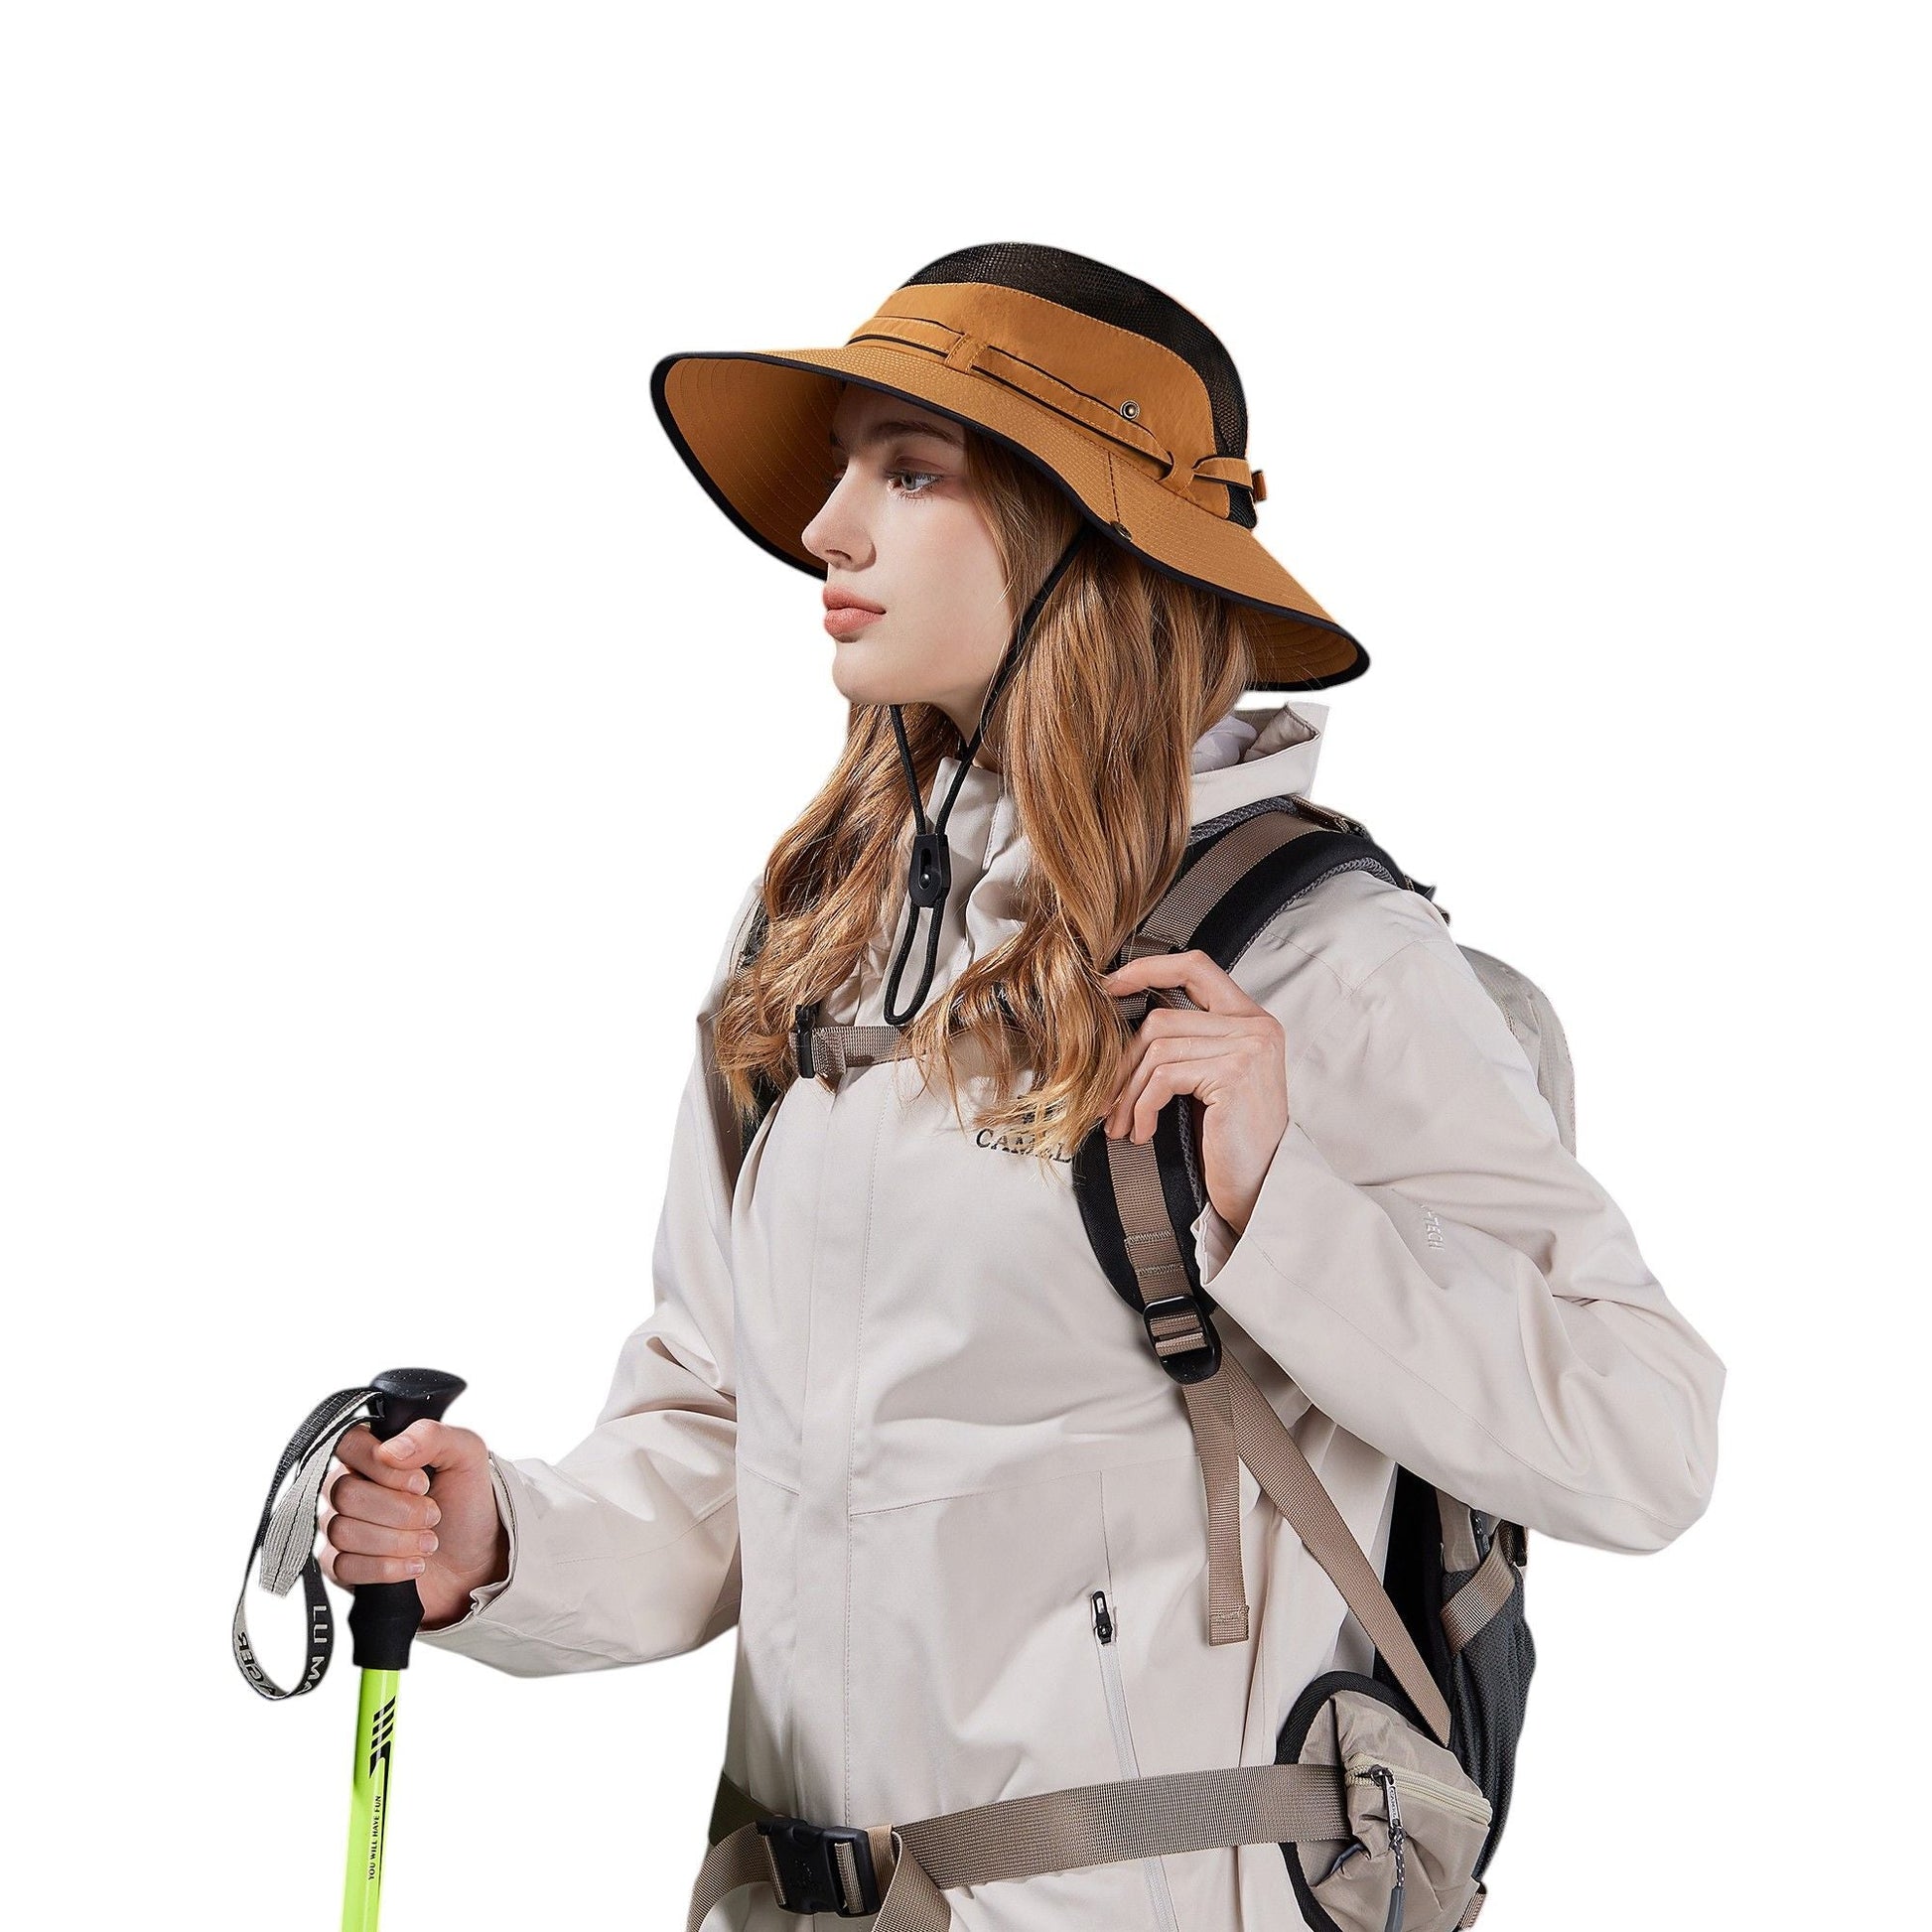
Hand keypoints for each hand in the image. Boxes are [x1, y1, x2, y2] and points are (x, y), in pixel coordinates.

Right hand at [318, 1418, 508, 1631]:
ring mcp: (343, 1527)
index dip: (383, 1468)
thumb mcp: (466, 1456)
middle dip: (399, 1510)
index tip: (421, 1483)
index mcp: (376, 1454)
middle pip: (345, 1493)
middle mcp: (352, 1487)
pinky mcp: (343, 1566)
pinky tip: (414, 1565)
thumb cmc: (467, 1503)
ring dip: (396, 1541)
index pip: (349, 1445)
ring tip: (429, 1542)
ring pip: (343, 1531)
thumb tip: (389, 1450)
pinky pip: (342, 1566)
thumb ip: (431, 1437)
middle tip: (433, 1516)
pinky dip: (386, 1568)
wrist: (476, 1559)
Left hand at [1100, 950, 1289, 1235]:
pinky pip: (1164, 1077)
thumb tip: (1121, 1028)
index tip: (1110, 985)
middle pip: (1162, 1018)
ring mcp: (1248, 1047)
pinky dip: (1142, 1107)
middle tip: (1105, 1101)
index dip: (1148, 968)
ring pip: (1157, 1049)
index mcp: (1251, 1019)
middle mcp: (1256, 1025)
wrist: (1262, 1187)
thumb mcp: (1210, 1080)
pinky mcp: (1234, 1074)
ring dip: (1128, 1093)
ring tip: (1121, 1125)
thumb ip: (1186, 1044)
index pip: (1196, 966)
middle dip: (1123, 1063)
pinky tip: (1143, 1132)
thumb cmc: (1231, 1140)